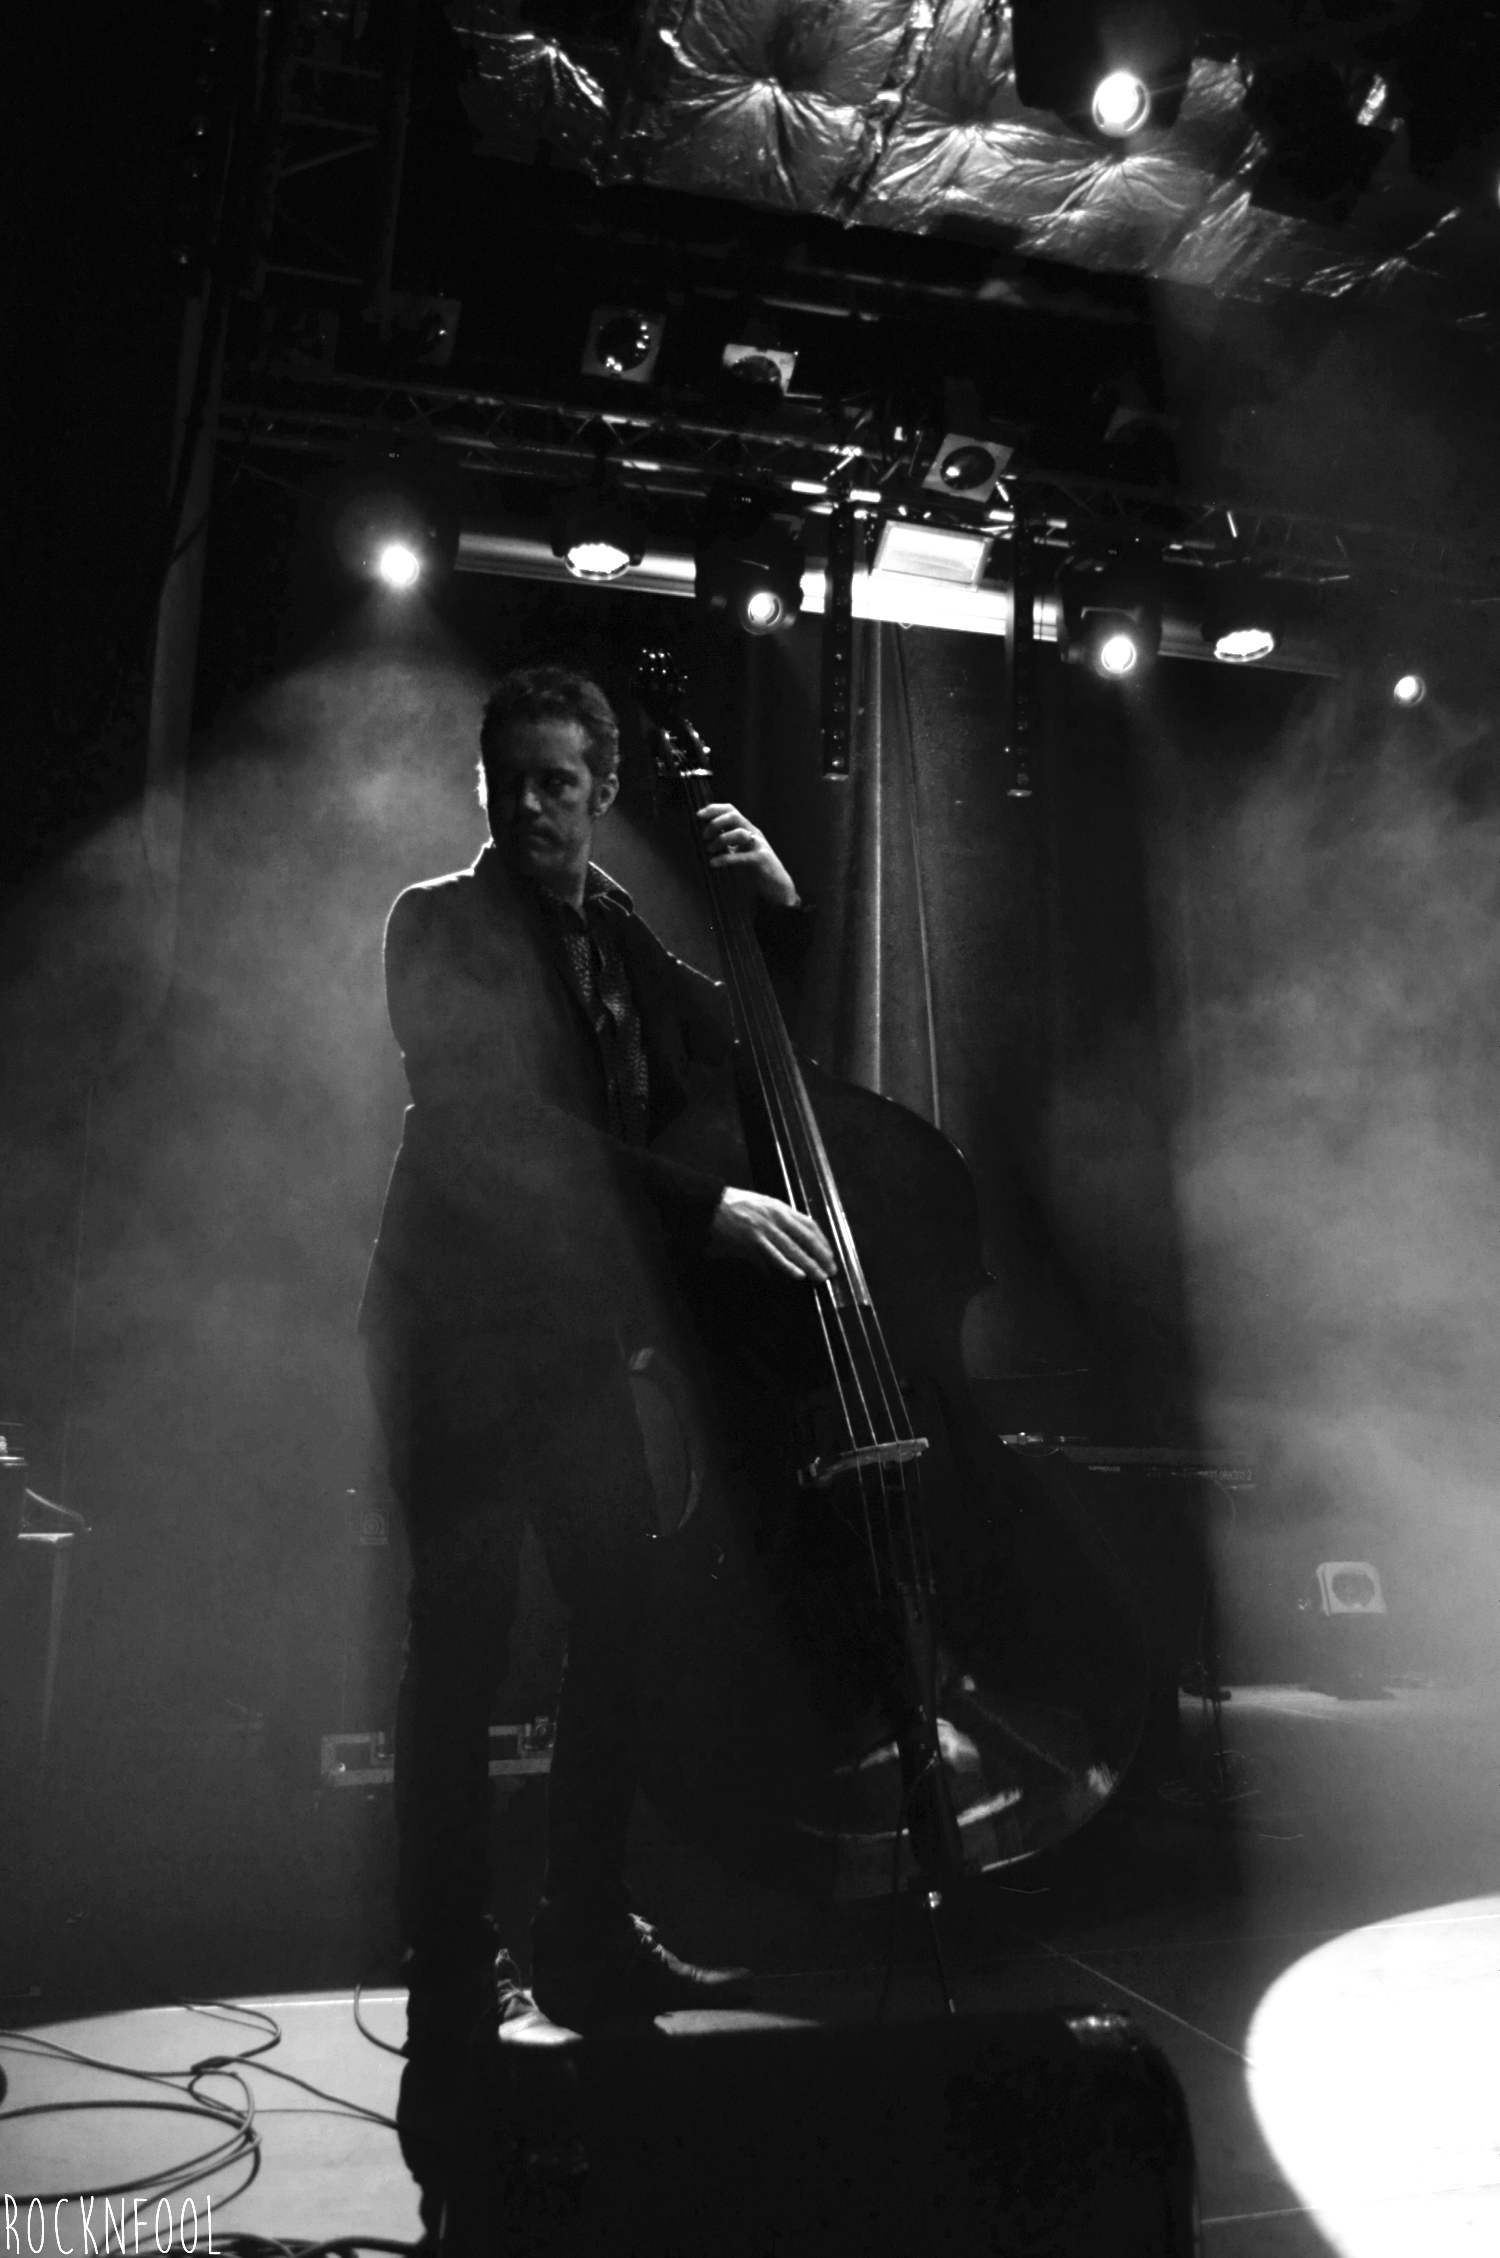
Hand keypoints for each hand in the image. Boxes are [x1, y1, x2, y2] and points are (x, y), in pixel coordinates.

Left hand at [697, 803, 798, 907]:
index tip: (698, 815)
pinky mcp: (761, 860)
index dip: (714, 809)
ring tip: (710, 850)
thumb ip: (725, 844)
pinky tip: (713, 863)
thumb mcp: (738, 852)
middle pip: (734, 816)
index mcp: (747, 829)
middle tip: (705, 836)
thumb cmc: (754, 870)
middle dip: (715, 823)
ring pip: (739, 834)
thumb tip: (702, 838)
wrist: (777, 888)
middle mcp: (753, 834)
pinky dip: (725, 859)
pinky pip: (741, 856)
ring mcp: (759, 845)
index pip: (731, 810)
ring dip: (720, 840)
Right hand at [708, 1186, 836, 1281]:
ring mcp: (764, 1227)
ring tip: (820, 1277)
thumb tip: (777, 1256)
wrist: (709, 1203)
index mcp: (779, 1208)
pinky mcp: (752, 1238)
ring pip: (793, 1248)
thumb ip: (772, 1229)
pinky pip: (774, 1254)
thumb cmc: (731, 1207)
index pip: (808, 1224)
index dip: (822, 1240)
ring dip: (809, 1264)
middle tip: (831, 1269)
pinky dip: (787, 1265)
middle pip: (806, 1237)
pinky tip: (798, 1275)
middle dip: (821, 1255)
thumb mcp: (758, 1211)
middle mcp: (776, 1216)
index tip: (829, 1253)